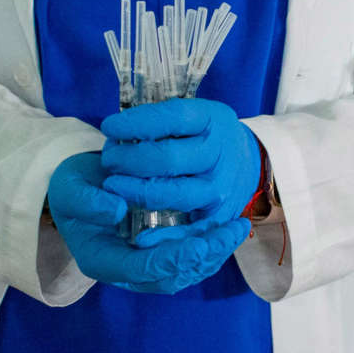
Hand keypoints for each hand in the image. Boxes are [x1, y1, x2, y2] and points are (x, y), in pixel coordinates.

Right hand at [47, 151, 250, 292]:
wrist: (79, 187)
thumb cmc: (73, 187)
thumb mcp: (70, 188)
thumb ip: (88, 201)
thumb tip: (117, 210)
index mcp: (101, 260)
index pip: (140, 269)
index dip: (170, 259)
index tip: (198, 245)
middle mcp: (125, 270)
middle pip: (170, 277)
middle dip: (205, 257)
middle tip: (232, 230)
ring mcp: (144, 265)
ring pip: (185, 272)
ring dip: (214, 254)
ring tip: (237, 228)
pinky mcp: (159, 254)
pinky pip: (189, 261)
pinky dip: (211, 248)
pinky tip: (228, 228)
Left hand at [100, 98, 260, 244]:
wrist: (245, 161)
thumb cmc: (203, 135)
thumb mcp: (191, 115)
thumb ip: (160, 121)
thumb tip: (117, 132)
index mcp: (212, 119)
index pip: (171, 118)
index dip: (135, 124)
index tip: (108, 127)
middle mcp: (219, 153)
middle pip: (167, 158)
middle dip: (129, 160)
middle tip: (108, 159)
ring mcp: (221, 187)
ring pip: (174, 193)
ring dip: (137, 191)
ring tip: (113, 185)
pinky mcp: (220, 216)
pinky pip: (191, 231)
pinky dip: (164, 236)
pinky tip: (140, 237)